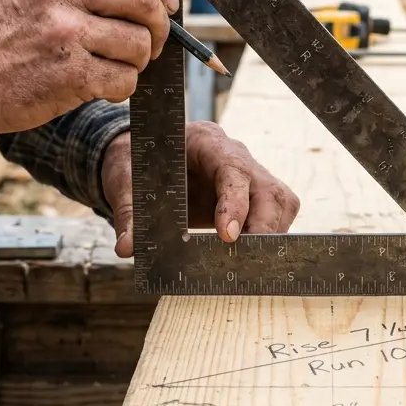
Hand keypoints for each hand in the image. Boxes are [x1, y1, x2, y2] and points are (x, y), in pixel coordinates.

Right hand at [0, 0, 178, 133]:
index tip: (166, 1)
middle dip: (159, 25)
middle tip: (152, 41)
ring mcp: (64, 31)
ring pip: (137, 43)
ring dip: (137, 61)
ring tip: (115, 66)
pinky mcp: (69, 72)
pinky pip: (124, 79)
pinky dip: (121, 87)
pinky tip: (100, 86)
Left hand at [102, 122, 300, 257]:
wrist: (145, 157)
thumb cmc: (139, 162)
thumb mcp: (125, 179)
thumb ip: (128, 209)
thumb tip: (127, 248)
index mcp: (206, 142)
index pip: (233, 169)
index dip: (235, 202)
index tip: (228, 236)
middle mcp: (235, 155)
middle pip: (268, 188)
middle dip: (264, 226)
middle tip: (248, 259)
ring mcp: (250, 175)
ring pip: (280, 201)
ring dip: (272, 233)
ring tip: (251, 263)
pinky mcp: (254, 196)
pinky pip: (276, 213)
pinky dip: (271, 236)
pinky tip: (253, 258)